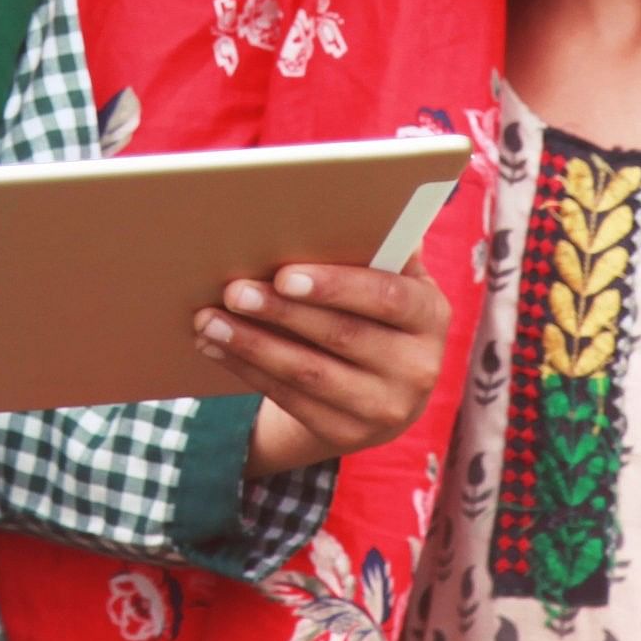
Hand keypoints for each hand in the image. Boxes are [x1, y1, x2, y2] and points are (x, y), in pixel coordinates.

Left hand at [197, 263, 451, 475]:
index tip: (285, 275)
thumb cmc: (375, 309)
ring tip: (209, 320)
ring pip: (308, 373)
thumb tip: (333, 206)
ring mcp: (385, 409)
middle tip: (232, 290)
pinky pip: (290, 398)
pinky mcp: (348, 434)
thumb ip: (373, 247)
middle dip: (279, 311)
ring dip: (251, 344)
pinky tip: (216, 347)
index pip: (387, 297)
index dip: (336, 286)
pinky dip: (248, 370)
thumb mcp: (390, 278)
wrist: (383, 390)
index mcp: (430, 315)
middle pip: (340, 335)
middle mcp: (417, 367)